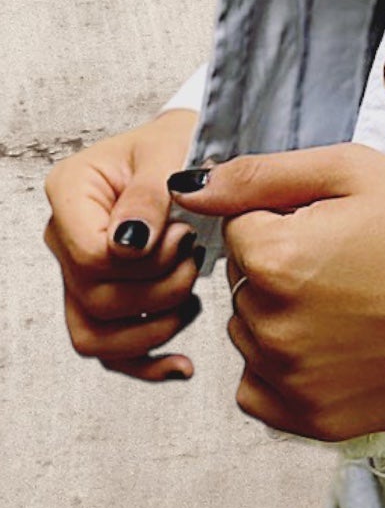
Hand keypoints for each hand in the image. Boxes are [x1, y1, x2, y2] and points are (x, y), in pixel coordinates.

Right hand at [41, 108, 206, 381]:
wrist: (193, 150)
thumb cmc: (181, 142)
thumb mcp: (173, 149)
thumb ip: (151, 193)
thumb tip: (129, 244)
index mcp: (72, 191)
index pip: (91, 255)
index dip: (143, 259)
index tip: (182, 233)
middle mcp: (65, 237)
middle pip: (97, 298)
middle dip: (160, 287)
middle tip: (194, 254)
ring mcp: (79, 273)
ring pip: (96, 334)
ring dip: (155, 325)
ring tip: (192, 293)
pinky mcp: (102, 299)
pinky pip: (109, 351)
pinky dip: (146, 363)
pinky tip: (181, 365)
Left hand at [166, 142, 384, 441]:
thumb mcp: (358, 172)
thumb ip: (263, 174)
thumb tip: (187, 184)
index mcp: (276, 259)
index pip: (239, 226)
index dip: (290, 216)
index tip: (340, 224)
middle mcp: (270, 328)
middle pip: (243, 283)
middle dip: (283, 265)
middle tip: (354, 259)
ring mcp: (290, 382)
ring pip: (250, 334)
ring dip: (283, 315)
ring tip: (354, 300)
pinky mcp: (313, 420)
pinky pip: (260, 390)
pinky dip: (286, 368)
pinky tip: (338, 344)